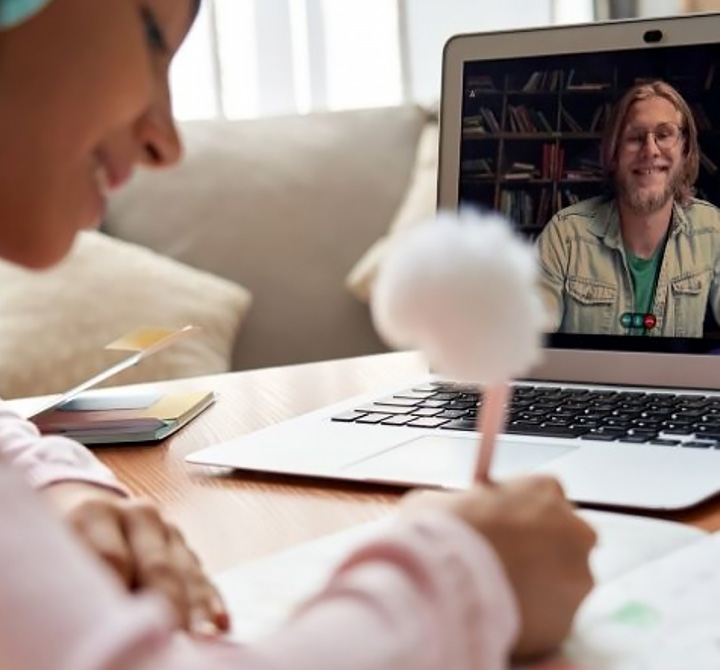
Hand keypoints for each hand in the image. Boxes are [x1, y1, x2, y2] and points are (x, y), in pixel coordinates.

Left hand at [41, 481, 228, 635]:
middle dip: (165, 608)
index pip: (111, 560)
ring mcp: (166, 530)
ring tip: (202, 640)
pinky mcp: (184, 548)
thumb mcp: (54, 556)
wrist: (81, 511)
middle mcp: (136, 516)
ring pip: (185, 572)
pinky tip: (219, 624)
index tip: (119, 632)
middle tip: (167, 642)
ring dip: (196, 609)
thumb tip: (91, 622)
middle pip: (156, 567)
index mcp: (93, 514)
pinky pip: (201, 577)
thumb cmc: (59, 549)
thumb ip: (69, 585)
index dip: (119, 599)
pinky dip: (210, 602)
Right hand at [402, 476, 595, 659]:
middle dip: (542, 549)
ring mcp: (577, 575)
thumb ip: (464, 503)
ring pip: (564, 580)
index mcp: (544, 488)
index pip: (546, 497)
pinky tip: (504, 612)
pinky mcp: (568, 619)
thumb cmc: (441, 531)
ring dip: (541, 584)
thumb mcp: (442, 500)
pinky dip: (535, 617)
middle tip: (506, 561)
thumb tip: (454, 512)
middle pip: (566, 537)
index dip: (523, 514)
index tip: (505, 528)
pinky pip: (553, 617)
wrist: (444, 580)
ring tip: (500, 590)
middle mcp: (573, 528)